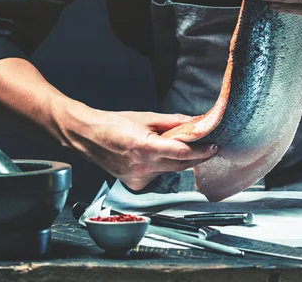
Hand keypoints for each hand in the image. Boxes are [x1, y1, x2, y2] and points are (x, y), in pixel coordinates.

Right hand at [59, 107, 217, 190]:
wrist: (87, 137)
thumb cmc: (115, 123)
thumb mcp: (146, 117)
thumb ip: (172, 122)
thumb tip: (195, 121)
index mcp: (145, 147)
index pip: (182, 153)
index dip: (201, 151)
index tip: (214, 146)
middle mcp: (143, 166)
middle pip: (181, 165)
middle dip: (197, 157)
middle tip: (210, 148)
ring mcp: (138, 178)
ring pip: (170, 171)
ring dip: (179, 161)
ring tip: (181, 148)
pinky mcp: (135, 184)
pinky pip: (157, 176)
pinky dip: (162, 167)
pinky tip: (155, 157)